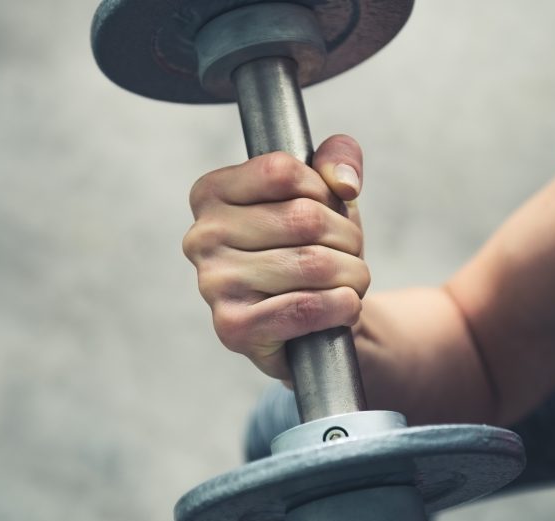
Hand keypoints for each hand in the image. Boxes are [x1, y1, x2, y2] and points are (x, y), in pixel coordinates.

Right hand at [183, 135, 367, 379]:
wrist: (314, 325)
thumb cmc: (312, 250)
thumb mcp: (327, 194)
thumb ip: (339, 158)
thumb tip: (344, 181)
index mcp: (212, 193)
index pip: (282, 172)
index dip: (323, 191)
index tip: (328, 210)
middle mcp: (202, 236)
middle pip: (305, 219)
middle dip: (347, 237)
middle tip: (348, 254)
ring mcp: (212, 283)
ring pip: (313, 263)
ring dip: (352, 274)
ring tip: (348, 282)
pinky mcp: (232, 327)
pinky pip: (305, 307)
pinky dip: (342, 306)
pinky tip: (343, 307)